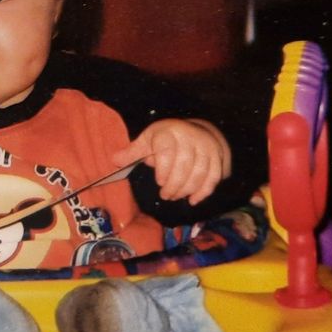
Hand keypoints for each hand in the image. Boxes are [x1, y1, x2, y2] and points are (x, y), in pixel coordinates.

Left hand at [111, 118, 231, 204]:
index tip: (159, 182)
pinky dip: (204, 191)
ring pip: (200, 172)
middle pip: (185, 164)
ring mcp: (206, 147)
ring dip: (188, 190)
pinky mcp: (218, 157)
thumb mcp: (148, 140)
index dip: (164, 168)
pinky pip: (213, 177)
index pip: (168, 150)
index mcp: (169, 132)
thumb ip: (133, 152)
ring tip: (176, 197)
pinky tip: (193, 200)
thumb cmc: (166, 138)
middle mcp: (190, 137)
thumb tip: (114, 161)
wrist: (196, 130)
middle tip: (165, 196)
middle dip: (175, 185)